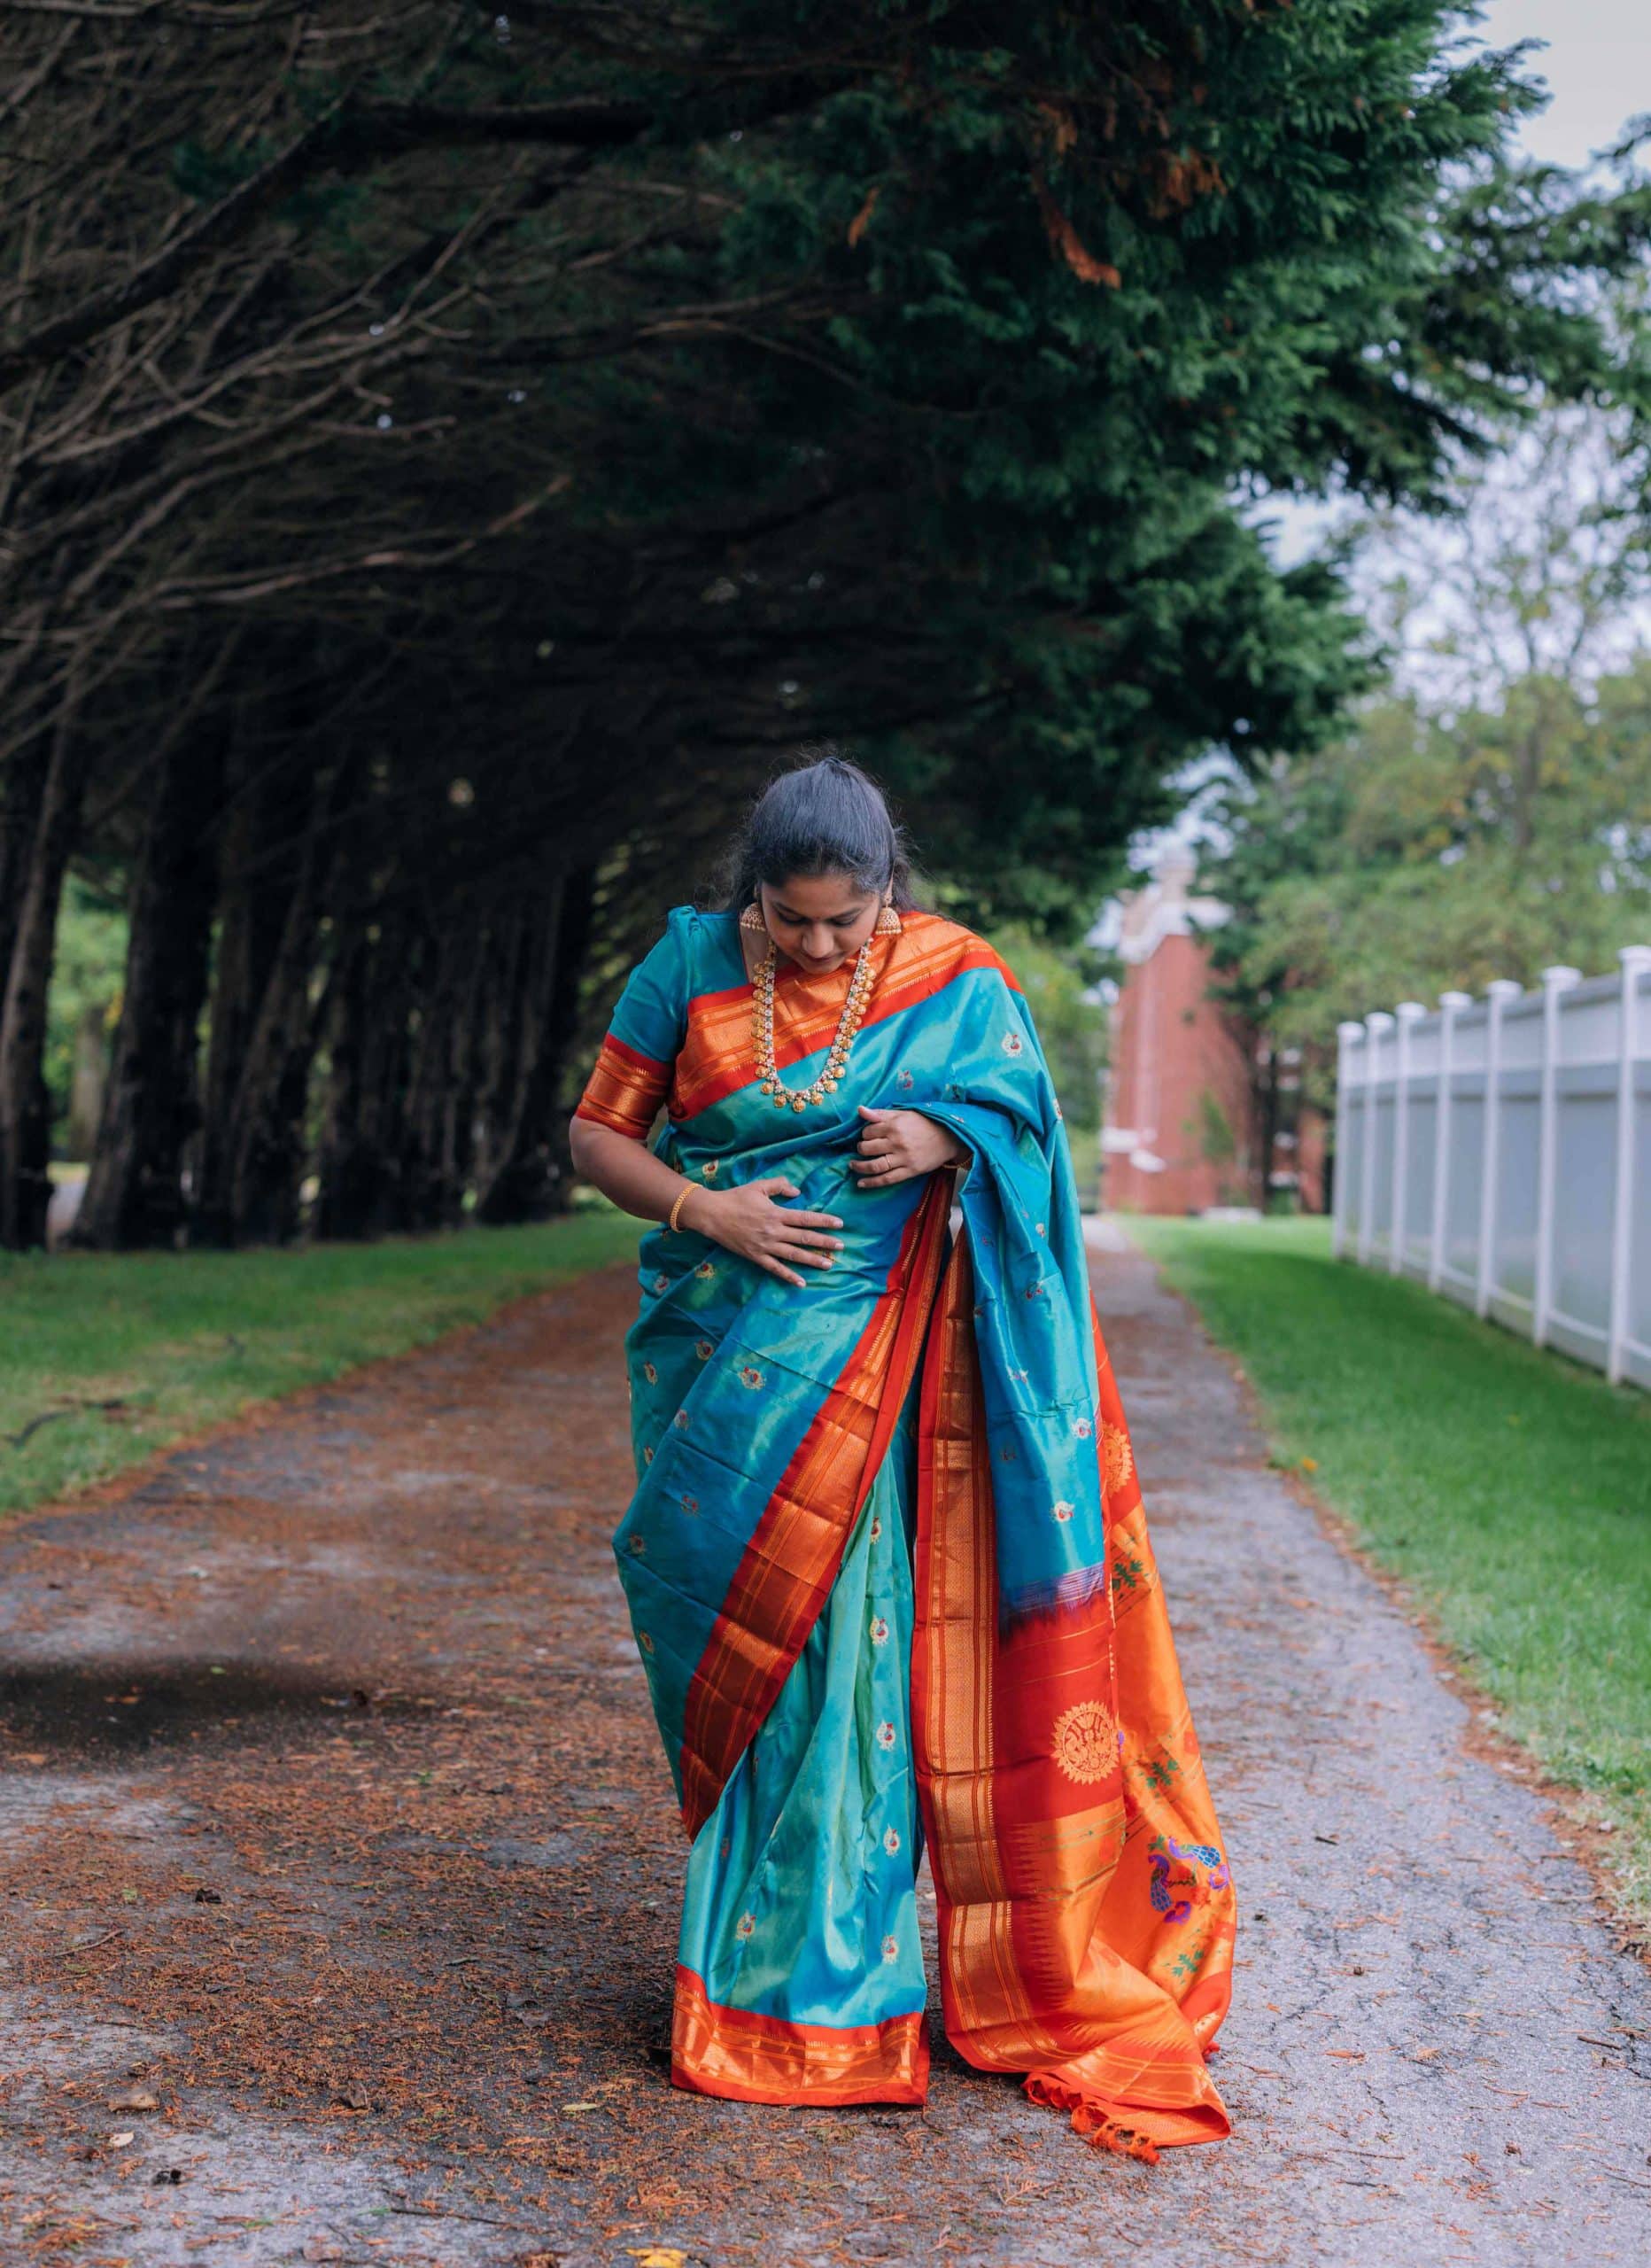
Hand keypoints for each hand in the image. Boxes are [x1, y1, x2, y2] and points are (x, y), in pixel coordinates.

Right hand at [685, 1177, 843, 1288]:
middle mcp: (773, 1231)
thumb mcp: (759, 1186)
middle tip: (841, 1247)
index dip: (824, 1221)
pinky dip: (788, 1276)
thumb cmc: (735, 1198)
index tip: (840, 1224)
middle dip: (825, 1243)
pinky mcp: (756, 1256)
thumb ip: (779, 1186)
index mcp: (776, 1213)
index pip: (806, 1218)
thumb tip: (797, 1192)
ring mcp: (765, 1246)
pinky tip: (801, 1282)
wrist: (712, 1214)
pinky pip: (775, 1268)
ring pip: (794, 1255)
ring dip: (813, 1260)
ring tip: (829, 1264)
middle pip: (804, 1238)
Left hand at [850, 1105, 969, 1190]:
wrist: (948, 1137)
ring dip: (860, 1167)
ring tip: (853, 1166)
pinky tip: (861, 1183)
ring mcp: (903, 1158)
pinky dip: (872, 1183)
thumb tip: (860, 1109)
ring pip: (875, 1166)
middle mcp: (897, 1142)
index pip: (868, 1131)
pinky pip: (887, 1179)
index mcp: (894, 1125)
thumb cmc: (923, 1124)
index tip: (867, 1135)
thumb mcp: (903, 1114)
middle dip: (860, 1149)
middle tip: (861, 1149)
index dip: (864, 1134)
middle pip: (868, 1148)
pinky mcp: (910, 1171)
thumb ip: (880, 1114)